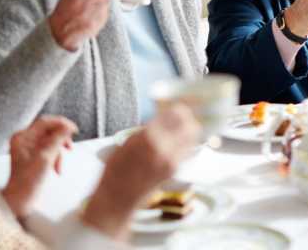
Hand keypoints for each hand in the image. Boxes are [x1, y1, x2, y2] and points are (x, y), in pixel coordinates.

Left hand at [2, 116, 77, 217]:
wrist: (21, 200)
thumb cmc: (28, 181)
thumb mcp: (45, 157)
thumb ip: (57, 139)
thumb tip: (68, 126)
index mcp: (23, 137)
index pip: (45, 122)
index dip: (61, 123)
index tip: (74, 129)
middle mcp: (25, 140)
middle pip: (50, 132)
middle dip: (60, 142)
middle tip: (69, 148)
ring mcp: (30, 148)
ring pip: (52, 142)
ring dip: (59, 153)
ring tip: (59, 165)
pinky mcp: (35, 156)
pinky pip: (51, 150)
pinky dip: (56, 158)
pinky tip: (57, 169)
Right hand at [48, 0, 110, 50]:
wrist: (58, 31)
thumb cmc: (66, 7)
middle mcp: (81, 0)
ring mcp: (87, 12)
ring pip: (106, 2)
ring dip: (103, 2)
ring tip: (94, 6)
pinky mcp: (93, 24)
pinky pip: (104, 14)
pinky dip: (101, 13)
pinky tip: (93, 15)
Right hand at [82, 104, 201, 240]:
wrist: (117, 199)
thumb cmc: (115, 171)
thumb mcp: (127, 143)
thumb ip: (146, 130)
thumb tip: (161, 118)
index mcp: (149, 137)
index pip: (176, 114)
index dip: (177, 109)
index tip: (175, 108)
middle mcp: (164, 148)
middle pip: (191, 125)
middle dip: (187, 119)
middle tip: (180, 118)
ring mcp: (172, 161)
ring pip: (192, 139)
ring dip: (188, 131)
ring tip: (178, 130)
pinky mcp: (174, 171)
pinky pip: (187, 151)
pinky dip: (184, 144)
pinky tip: (174, 144)